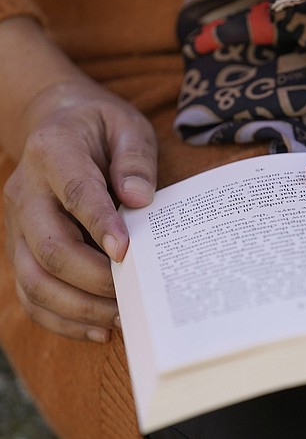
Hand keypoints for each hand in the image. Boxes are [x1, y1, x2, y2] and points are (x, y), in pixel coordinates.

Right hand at [3, 77, 157, 341]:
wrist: (57, 125)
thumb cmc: (101, 129)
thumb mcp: (126, 126)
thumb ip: (135, 159)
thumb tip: (139, 199)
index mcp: (53, 151)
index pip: (76, 192)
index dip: (101, 224)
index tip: (128, 251)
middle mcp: (26, 192)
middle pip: (51, 247)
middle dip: (94, 278)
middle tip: (136, 294)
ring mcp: (18, 225)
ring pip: (35, 280)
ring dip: (80, 307)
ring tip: (124, 318)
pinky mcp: (21, 249)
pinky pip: (31, 294)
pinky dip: (62, 318)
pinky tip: (99, 329)